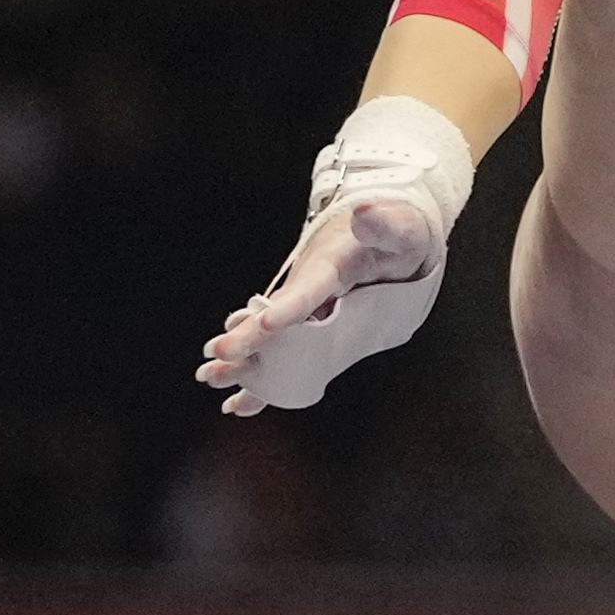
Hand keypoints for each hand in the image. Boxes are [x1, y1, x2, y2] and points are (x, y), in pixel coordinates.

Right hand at [195, 135, 457, 414]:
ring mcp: (309, 311)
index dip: (287, 308)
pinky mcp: (314, 328)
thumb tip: (366, 214)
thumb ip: (387, 225)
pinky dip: (265, 377)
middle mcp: (309, 289)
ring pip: (273, 340)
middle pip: (277, 318)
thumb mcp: (402, 228)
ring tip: (212, 378)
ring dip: (244, 360)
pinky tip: (240, 400)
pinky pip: (288, 355)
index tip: (264, 322)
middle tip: (218, 354)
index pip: (306, 289)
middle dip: (248, 338)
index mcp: (329, 267)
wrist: (391, 236)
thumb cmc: (398, 233)